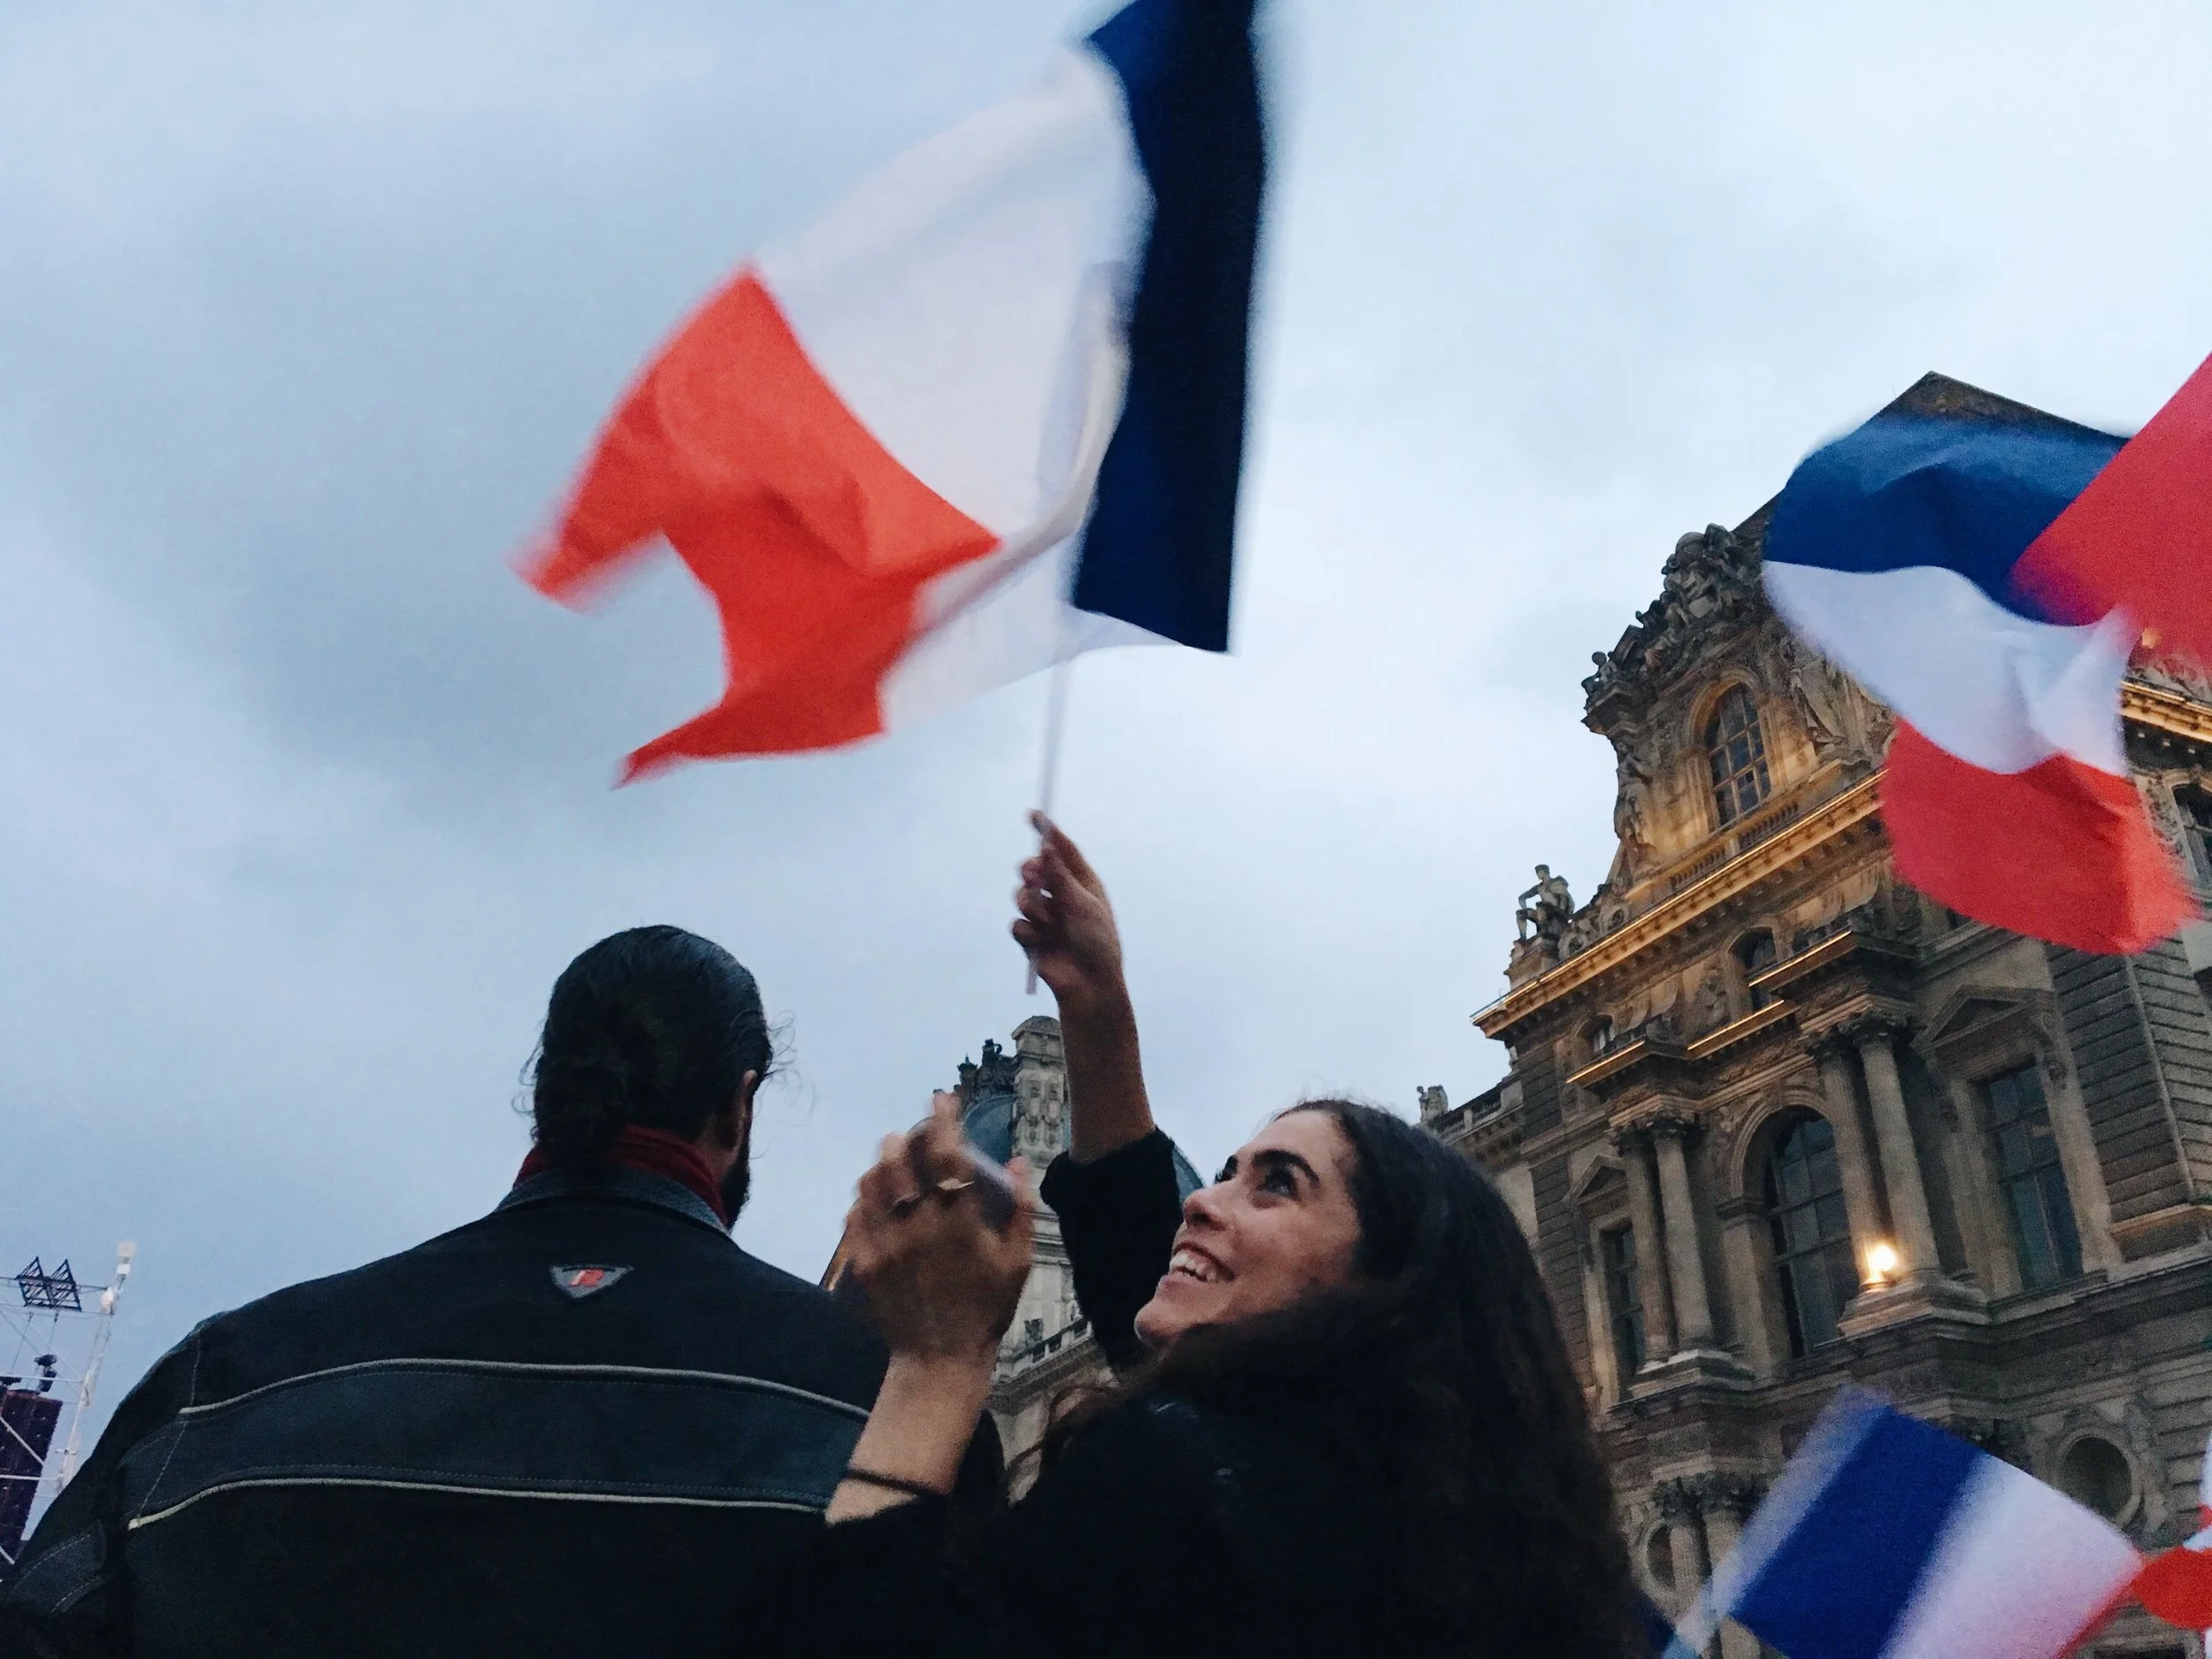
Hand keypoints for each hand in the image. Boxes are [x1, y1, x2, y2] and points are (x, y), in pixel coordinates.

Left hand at [844, 1091, 1034, 1364]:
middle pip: (900, 1157)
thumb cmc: (986, 1308)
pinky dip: (863, 1196)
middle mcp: (919, 1224)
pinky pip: (855, 1214)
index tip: (942, 1098)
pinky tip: (874, 1196)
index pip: (947, 1151)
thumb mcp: (1018, 1261)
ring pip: (873, 1180)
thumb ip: (1022, 1209)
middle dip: (907, 1135)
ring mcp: (887, 1242)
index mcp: (961, 1220)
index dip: (943, 1118)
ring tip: (892, 1156)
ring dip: (882, 1160)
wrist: (939, 1358)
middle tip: (916, 1133)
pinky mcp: (865, 1260)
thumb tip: (1018, 1160)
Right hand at [1012, 814, 1125, 1014]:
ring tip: (1049, 925)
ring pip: (1021, 896)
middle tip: (1034, 879)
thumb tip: (1047, 846)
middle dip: (1031, 872)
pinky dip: (1028, 933)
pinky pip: (1017, 925)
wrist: (1089, 986)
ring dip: (1033, 908)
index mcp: (1082, 883)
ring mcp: (1045, 916)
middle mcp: (1061, 895)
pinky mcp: (1032, 938)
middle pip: (1034, 869)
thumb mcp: (1083, 905)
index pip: (1062, 850)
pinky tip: (1042, 945)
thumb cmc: (1097, 943)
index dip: (1047, 831)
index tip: (1033, 814)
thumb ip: (1060, 876)